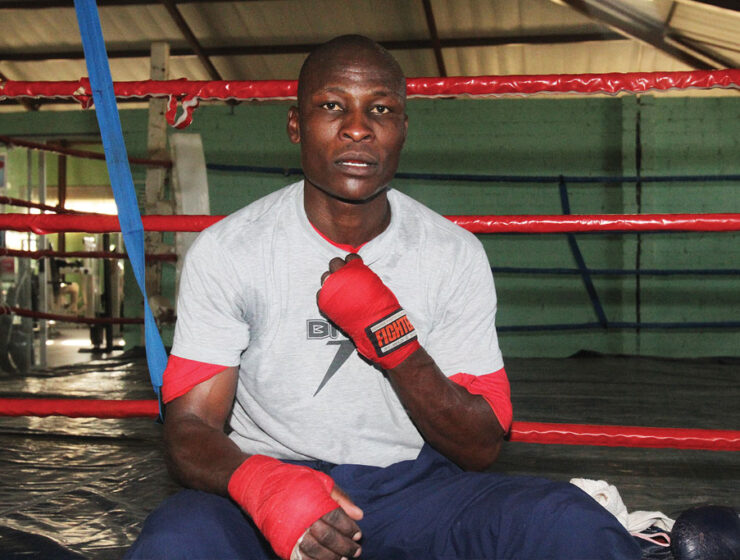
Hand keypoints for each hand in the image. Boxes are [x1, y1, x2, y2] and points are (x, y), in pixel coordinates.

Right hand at [291, 485, 363, 559]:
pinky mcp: (284, 545)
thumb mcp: (321, 482)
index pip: (336, 518)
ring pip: (316, 551)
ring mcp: (291, 533)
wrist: (267, 488)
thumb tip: (359, 515)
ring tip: (343, 558)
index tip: (358, 535)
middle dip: (345, 546)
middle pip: (328, 537)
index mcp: (313, 502)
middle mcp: (302, 519)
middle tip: (356, 551)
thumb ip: (341, 498)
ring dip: (332, 557)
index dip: (349, 528)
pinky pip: (302, 558)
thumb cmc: (298, 483)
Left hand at [318, 254, 419, 369]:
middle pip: (334, 263)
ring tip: (339, 291)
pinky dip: (326, 296)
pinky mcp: (324, 301)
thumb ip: (364, 275)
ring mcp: (331, 287)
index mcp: (356, 268)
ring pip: (325, 277)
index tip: (355, 269)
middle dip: (340, 270)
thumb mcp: (376, 283)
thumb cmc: (381, 305)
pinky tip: (335, 302)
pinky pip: (320, 294)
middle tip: (345, 280)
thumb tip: (358, 275)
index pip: (350, 256)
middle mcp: (341, 274)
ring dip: (331, 282)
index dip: (353, 263)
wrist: (375, 325)